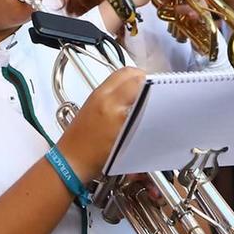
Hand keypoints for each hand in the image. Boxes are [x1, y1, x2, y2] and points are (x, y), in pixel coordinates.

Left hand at [55, 66, 145, 183]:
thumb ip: (140, 120)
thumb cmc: (97, 157)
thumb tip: (154, 106)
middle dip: (143, 78)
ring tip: (142, 94)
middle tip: (153, 90)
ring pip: (119, 75)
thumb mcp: (126, 141)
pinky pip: (110, 83)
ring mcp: (95, 95)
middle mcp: (103, 96)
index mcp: (113, 107)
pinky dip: (122, 85)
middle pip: (128, 73)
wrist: (71, 161)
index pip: (138, 82)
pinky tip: (127, 100)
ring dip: (132, 80)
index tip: (162, 92)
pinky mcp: (91, 98)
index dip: (153, 85)